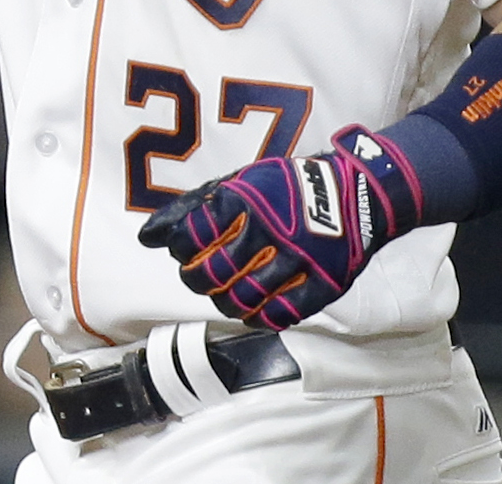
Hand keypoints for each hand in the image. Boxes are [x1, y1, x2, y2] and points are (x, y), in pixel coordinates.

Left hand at [138, 131, 419, 329]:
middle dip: (196, 279)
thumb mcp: (242, 183)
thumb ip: (194, 208)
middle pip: (211, 275)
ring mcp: (296, 259)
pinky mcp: (321, 284)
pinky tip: (255, 308)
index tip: (187, 249)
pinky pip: (279, 315)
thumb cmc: (288, 188)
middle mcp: (268, 229)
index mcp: (244, 198)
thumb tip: (146, 237)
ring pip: (241, 300)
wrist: (355, 192)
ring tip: (227, 291)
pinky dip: (260, 317)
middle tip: (199, 275)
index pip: (191, 237)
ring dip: (225, 301)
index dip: (181, 249)